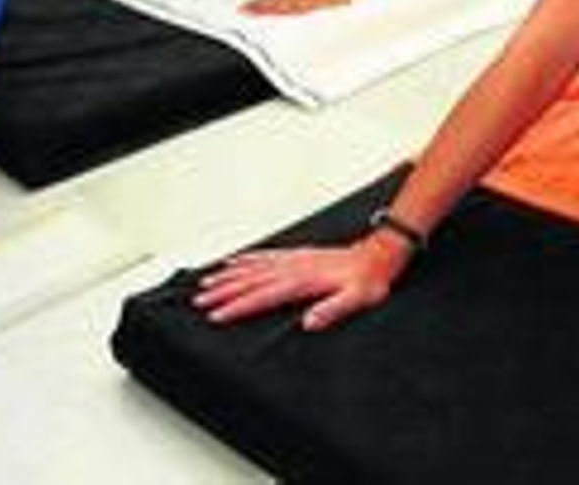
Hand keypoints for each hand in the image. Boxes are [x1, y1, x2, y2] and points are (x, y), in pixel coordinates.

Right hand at [193, 235, 406, 330]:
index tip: (217, 315)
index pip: (262, 296)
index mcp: (302, 281)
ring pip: (252, 267)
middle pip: (249, 281)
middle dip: (222, 292)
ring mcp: (293, 259)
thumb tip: (309, 322)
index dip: (237, 307)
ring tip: (206, 283)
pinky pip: (265, 256)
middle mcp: (293, 268)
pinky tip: (234, 262)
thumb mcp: (357, 299)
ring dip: (228, 275)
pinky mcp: (296, 255)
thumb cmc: (368, 280)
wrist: (378, 255)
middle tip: (199, 301)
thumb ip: (332, 310)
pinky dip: (246, 259)